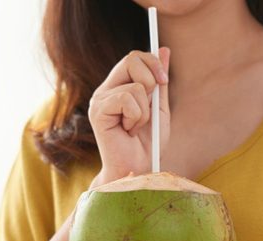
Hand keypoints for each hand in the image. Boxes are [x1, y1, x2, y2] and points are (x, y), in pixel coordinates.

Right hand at [88, 47, 170, 180]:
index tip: (164, 82)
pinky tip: (127, 131)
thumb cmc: (147, 144)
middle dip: (151, 82)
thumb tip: (164, 49)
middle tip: (149, 107)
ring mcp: (99, 100)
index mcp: (118, 87)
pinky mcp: (98, 111)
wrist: (138, 169)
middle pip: (131, 59)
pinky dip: (136, 117)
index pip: (134, 57)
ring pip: (135, 86)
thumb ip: (160, 81)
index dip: (153, 63)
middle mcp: (105, 91)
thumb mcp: (159, 108)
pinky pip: (127, 99)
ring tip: (135, 128)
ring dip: (144, 111)